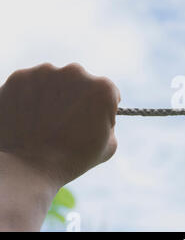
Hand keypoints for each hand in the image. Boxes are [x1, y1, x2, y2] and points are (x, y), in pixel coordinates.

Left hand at [0, 63, 119, 186]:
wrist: (27, 167)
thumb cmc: (72, 159)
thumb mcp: (108, 145)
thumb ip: (109, 122)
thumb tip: (100, 115)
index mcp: (102, 88)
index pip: (108, 92)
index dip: (102, 109)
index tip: (91, 121)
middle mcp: (75, 72)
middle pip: (80, 81)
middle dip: (76, 97)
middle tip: (67, 121)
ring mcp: (45, 72)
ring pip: (54, 80)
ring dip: (53, 95)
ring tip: (45, 122)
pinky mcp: (19, 77)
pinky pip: (29, 85)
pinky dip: (29, 97)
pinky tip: (29, 118)